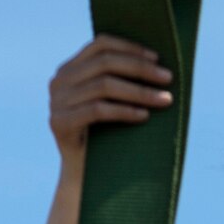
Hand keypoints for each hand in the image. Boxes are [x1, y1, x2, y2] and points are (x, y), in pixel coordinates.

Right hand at [49, 35, 171, 158]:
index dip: (130, 47)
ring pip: (104, 85)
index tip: (157, 58)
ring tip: (164, 99)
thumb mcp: (110, 101)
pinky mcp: (59, 123)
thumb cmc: (105, 138)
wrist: (84, 179)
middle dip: (140, 69)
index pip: (101, 44)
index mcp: (70, 69)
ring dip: (139, 91)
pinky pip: (98, 110)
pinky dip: (125, 111)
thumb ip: (119, 78)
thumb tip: (158, 60)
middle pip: (105, 62)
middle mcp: (59, 81)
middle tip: (168, 78)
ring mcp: (56, 102)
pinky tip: (144, 116)